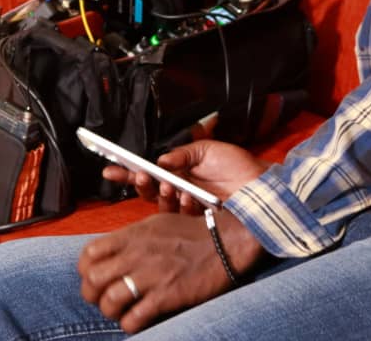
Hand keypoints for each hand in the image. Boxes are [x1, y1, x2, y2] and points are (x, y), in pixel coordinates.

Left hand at [78, 208, 264, 333]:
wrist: (227, 242)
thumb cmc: (194, 233)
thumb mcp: (157, 223)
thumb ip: (131, 238)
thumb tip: (112, 252)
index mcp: (133, 235)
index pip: (88, 254)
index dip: (85, 271)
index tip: (95, 277)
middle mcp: (137, 254)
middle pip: (92, 280)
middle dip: (93, 295)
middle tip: (105, 299)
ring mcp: (151, 275)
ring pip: (108, 301)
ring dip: (111, 311)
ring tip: (122, 311)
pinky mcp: (166, 295)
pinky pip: (133, 319)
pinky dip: (131, 324)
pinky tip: (139, 319)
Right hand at [103, 140, 269, 214]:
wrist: (260, 184)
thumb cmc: (236, 165)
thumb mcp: (207, 150)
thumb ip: (182, 154)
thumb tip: (160, 161)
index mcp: (179, 173)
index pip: (148, 174)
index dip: (127, 173)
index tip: (109, 168)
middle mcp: (179, 191)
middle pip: (149, 192)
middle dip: (139, 184)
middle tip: (139, 176)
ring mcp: (187, 207)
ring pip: (162, 206)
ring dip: (161, 194)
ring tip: (169, 184)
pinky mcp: (197, 221)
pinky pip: (181, 216)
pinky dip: (182, 205)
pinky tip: (189, 196)